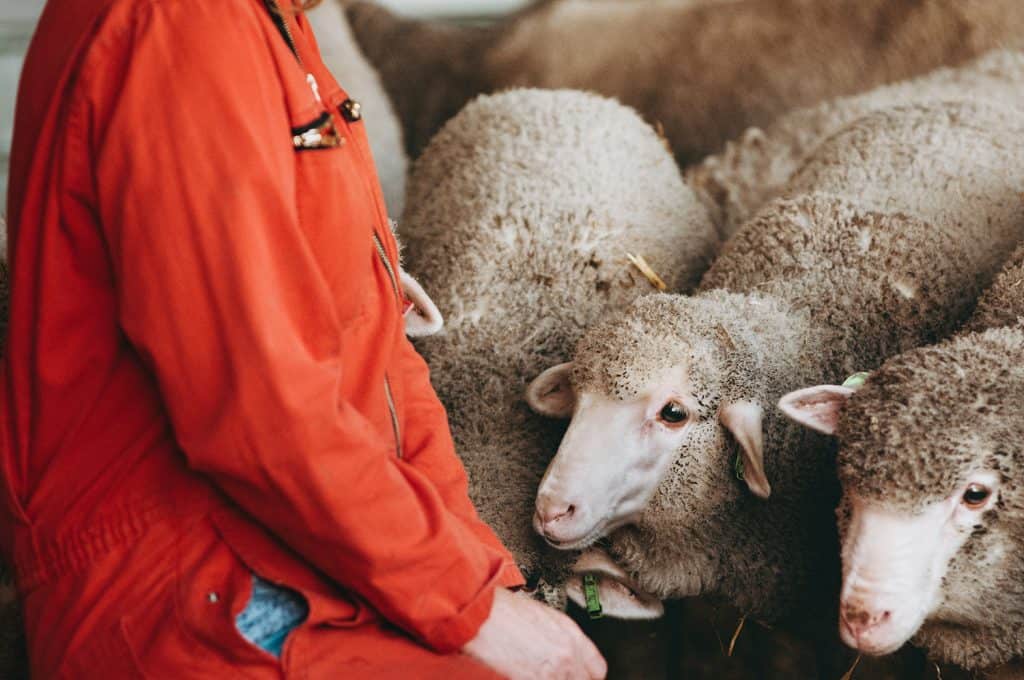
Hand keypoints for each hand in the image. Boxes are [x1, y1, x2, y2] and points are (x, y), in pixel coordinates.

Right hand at [463, 587, 606, 679]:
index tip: (575, 675)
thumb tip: (559, 654)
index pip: (597, 670)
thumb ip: (558, 638)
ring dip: (549, 679)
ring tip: (531, 672)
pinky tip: (519, 675)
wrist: (476, 613)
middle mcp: (567, 656)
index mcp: (571, 635)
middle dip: (567, 679)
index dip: (583, 675)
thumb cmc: (498, 609)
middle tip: (548, 672)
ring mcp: (552, 674)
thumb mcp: (539, 615)